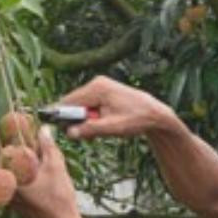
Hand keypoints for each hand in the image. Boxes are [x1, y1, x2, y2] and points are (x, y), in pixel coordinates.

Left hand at [11, 127, 84, 217]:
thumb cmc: (58, 199)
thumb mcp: (55, 168)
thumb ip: (48, 147)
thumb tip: (43, 129)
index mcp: (10, 182)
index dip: (5, 145)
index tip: (12, 135)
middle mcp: (6, 193)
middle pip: (3, 169)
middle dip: (13, 156)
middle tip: (24, 145)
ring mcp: (12, 202)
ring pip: (10, 179)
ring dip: (19, 168)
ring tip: (34, 158)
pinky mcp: (20, 208)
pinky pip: (16, 189)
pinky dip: (24, 179)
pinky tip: (38, 175)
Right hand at [58, 76, 174, 139]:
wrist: (155, 114)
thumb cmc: (137, 119)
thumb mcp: (113, 127)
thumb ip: (90, 129)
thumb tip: (70, 133)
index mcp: (97, 88)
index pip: (68, 101)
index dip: (62, 116)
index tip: (64, 130)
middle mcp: (97, 83)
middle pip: (73, 102)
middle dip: (77, 119)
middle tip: (87, 134)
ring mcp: (100, 86)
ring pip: (81, 105)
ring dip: (85, 119)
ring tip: (100, 129)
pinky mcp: (104, 91)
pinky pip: (89, 104)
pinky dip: (92, 116)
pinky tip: (103, 123)